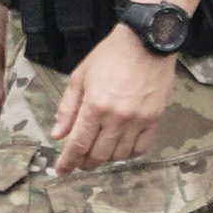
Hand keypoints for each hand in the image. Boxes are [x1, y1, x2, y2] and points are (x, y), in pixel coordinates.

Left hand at [46, 24, 177, 170]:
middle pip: (98, 155)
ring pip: (119, 155)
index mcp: (95, 106)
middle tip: (78, 162)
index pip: (78, 145)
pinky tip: (120, 148)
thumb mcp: (80, 76)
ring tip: (98, 152)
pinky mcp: (154, 119)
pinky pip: (141, 148)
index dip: (68, 162)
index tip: (60, 171)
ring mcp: (138, 120)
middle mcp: (117, 117)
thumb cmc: (110, 55)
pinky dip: (128, 154)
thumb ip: (68, 107)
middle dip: (84, 163)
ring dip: (105, 159)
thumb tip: (58, 134)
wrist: (147, 41)